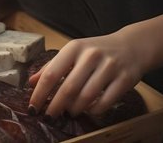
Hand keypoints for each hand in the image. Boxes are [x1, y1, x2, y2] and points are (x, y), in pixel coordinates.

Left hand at [28, 32, 144, 117]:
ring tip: (69, 112)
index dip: (40, 93)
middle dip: (55, 107)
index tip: (32, 107)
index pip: (51, 73)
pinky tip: (88, 110)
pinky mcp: (124, 79)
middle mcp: (91, 55)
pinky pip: (104, 103)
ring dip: (74, 109)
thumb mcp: (73, 52)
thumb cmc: (97, 50)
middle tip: (49, 116)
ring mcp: (109, 67)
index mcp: (75, 47)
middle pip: (68, 88)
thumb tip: (31, 83)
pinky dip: (93, 111)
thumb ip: (52, 66)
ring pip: (86, 97)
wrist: (132, 45)